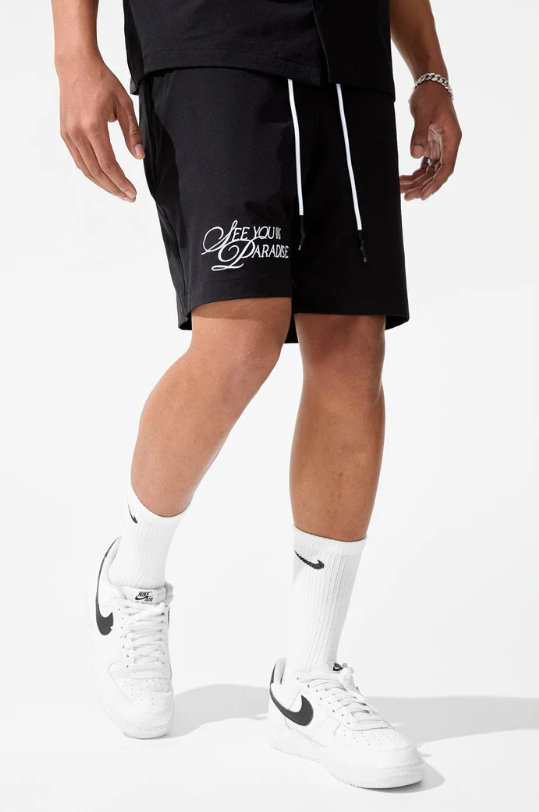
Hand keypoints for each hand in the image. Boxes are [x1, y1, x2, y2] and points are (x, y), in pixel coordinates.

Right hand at [58, 56, 144, 201]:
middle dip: (114, 188)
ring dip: (102, 183)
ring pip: (86, 169)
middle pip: (97, 172)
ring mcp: (68, 134)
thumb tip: (139, 156)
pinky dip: (91, 172)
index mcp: (93, 126)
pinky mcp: (65, 133)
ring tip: (118, 191)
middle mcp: (78, 133)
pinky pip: (78, 160)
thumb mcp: (124, 104)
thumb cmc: (101, 80)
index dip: (121, 181)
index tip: (132, 192)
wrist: (76, 65)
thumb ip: (132, 132)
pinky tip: (103, 177)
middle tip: (128, 197)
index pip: (109, 164)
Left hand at [400, 81, 461, 200]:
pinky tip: (404, 179)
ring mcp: (440, 146)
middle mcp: (448, 145)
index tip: (423, 195)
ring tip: (401, 188)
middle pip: (437, 174)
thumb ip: (419, 134)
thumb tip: (415, 155)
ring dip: (417, 182)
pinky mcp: (432, 145)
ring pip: (430, 171)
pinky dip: (416, 173)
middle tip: (406, 196)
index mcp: (452, 139)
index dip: (435, 184)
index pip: (446, 168)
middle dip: (422, 186)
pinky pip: (425, 165)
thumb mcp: (423, 112)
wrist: (430, 82)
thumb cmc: (430, 94)